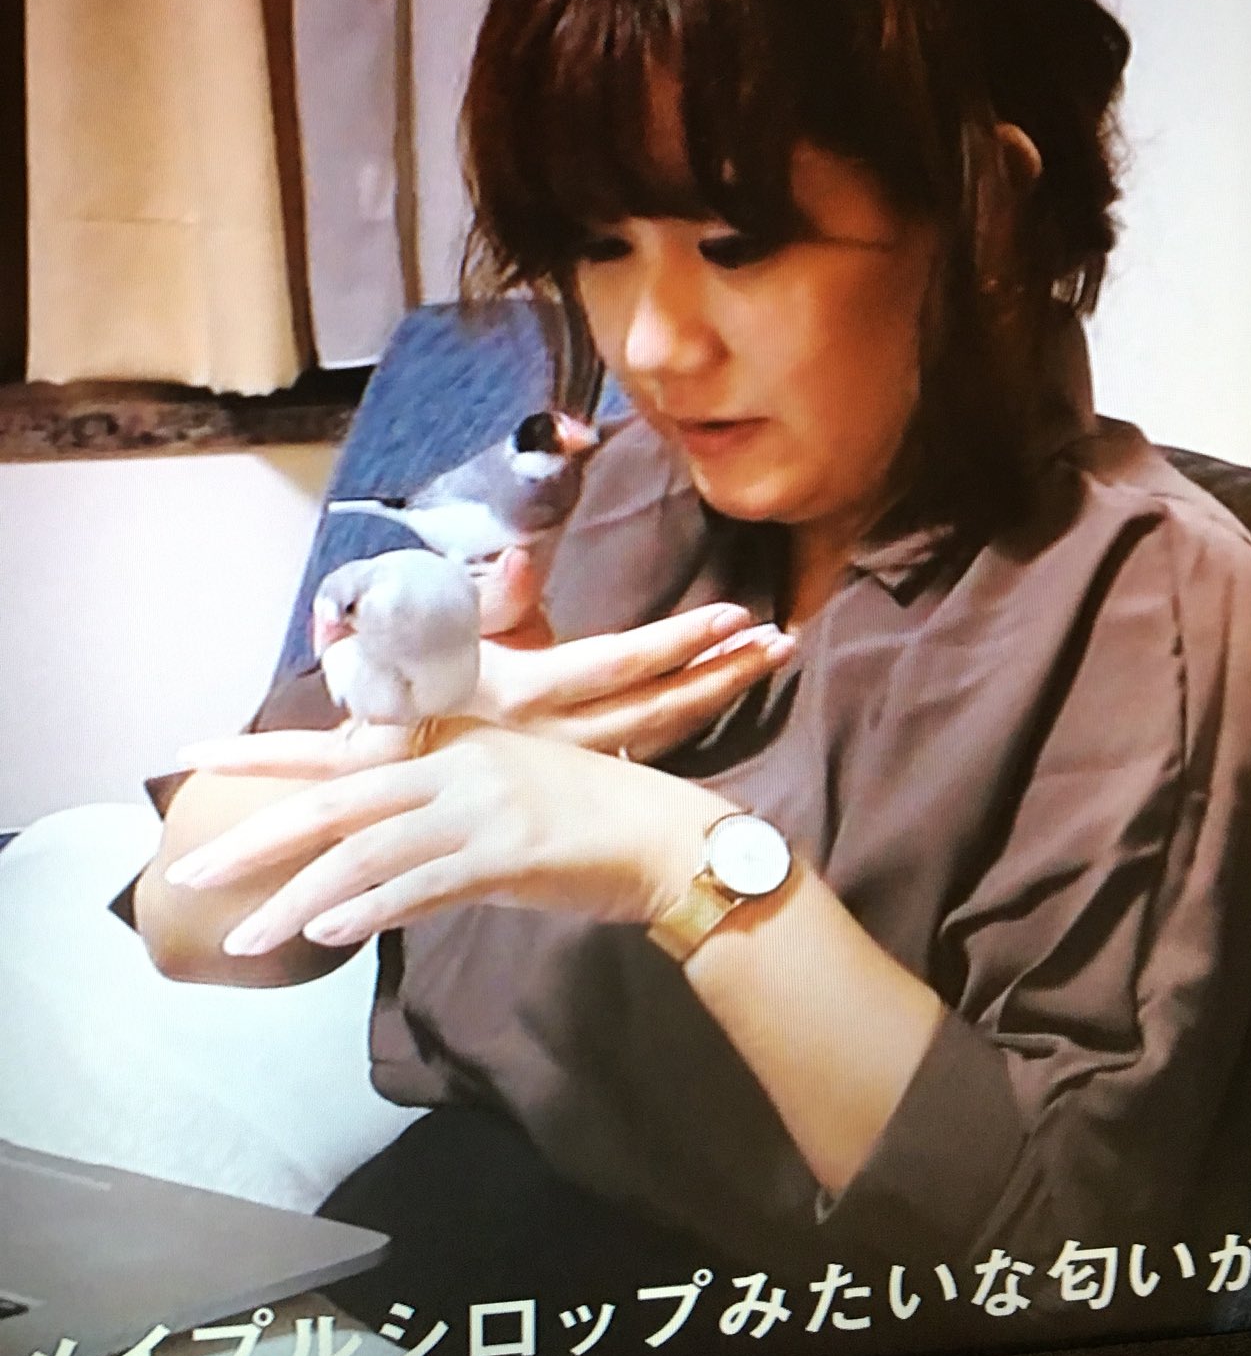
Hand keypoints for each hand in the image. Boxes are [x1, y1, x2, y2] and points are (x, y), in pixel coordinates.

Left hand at [163, 723, 717, 957]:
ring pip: (364, 853)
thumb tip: (371, 854)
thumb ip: (433, 811)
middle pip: (334, 800)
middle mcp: (454, 762)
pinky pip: (419, 886)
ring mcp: (478, 806)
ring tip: (245, 938)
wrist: (665, 836)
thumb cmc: (583, 818)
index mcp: (448, 738)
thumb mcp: (500, 791)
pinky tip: (323, 933)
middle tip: (191, 870)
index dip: (264, 752)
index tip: (194, 756)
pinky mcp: (505, 854)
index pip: (338, 747)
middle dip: (255, 838)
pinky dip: (366, 910)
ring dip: (297, 901)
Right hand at [243, 596, 793, 773]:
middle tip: (782, 643)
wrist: (363, 795)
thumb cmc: (391, 703)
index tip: (734, 618)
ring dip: (714, 695)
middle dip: (723, 673)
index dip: (678, 643)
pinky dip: (681, 724)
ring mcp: (568, 766)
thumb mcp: (424, 645)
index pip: (618, 665)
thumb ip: (480, 601)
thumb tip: (521, 559)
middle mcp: (557, 736)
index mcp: (525, 693)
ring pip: (657, 731)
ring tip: (765, 661)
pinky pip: (640, 752)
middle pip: (659, 706)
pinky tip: (712, 701)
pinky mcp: (569, 782)